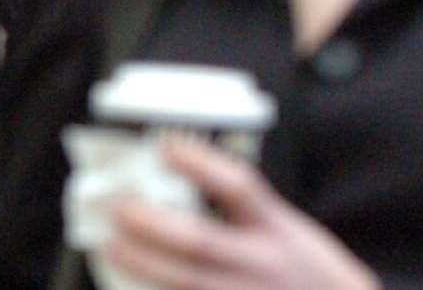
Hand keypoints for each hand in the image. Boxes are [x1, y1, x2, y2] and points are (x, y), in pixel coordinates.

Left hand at [106, 138, 379, 289]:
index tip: (166, 147)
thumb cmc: (312, 272)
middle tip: (118, 207)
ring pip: (185, 281)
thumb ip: (246, 211)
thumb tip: (181, 181)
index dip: (200, 164)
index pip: (238, 187)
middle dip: (151, 224)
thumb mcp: (289, 230)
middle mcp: (263, 265)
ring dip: (142, 263)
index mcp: (278, 230)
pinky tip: (132, 282)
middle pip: (199, 242)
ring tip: (111, 245)